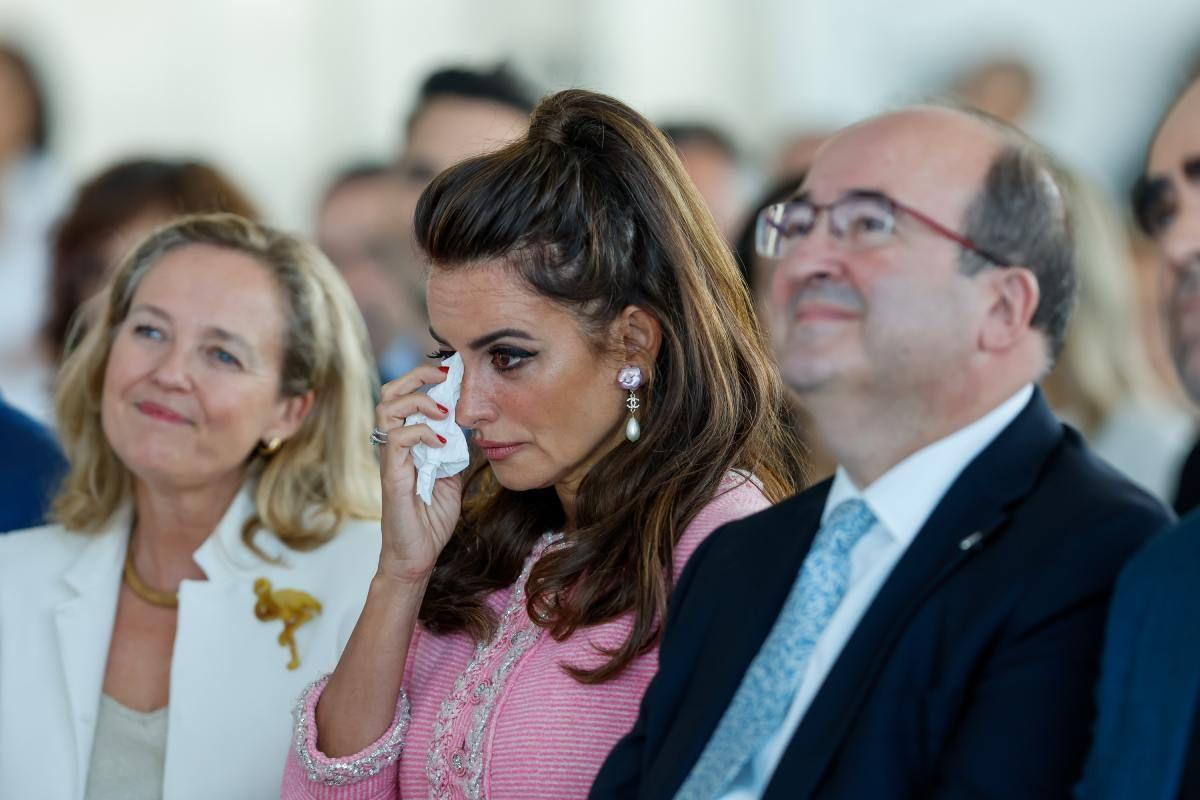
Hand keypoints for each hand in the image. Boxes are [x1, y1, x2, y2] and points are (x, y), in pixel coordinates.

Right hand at [374, 364, 463, 583]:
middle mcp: (395, 444)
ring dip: (419, 400)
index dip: (426, 378)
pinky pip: (397, 439)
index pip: (407, 395)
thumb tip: (471, 424)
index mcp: (408, 440)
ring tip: (443, 410)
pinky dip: (422, 433)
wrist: (418, 555)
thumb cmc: (431, 518)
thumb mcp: (453, 475)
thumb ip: (456, 449)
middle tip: (444, 375)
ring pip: (387, 408)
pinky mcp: (391, 474)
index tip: (453, 372)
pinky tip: (442, 442)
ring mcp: (390, 458)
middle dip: (417, 375)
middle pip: (390, 392)